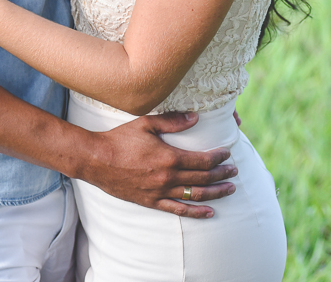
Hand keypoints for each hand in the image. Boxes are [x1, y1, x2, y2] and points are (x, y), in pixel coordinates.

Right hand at [80, 111, 237, 218]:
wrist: (96, 160)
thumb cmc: (120, 139)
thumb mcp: (146, 124)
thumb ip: (172, 121)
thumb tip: (195, 118)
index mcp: (169, 157)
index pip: (203, 160)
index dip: (218, 157)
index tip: (228, 153)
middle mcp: (168, 177)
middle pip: (203, 178)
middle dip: (222, 174)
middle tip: (234, 170)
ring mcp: (160, 192)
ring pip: (195, 195)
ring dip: (216, 193)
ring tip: (230, 189)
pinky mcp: (151, 202)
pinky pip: (178, 210)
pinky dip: (196, 212)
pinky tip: (210, 212)